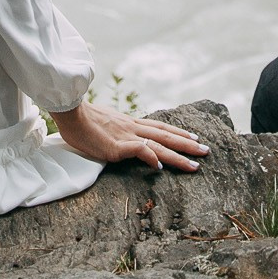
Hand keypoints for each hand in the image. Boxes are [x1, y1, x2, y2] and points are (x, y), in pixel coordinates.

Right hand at [50, 102, 208, 171]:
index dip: (178, 132)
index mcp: (130, 123)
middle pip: (166, 136)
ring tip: (195, 164)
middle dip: (188, 144)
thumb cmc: (82, 119)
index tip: (194, 137)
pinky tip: (159, 166)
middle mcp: (133, 128)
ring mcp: (126, 136)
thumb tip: (124, 138)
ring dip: (178, 155)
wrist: (70, 112)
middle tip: (206, 151)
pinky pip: (138, 151)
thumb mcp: (105, 122)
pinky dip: (151, 157)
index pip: (160, 127)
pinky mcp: (117, 146)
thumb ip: (117, 129)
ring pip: (159, 145)